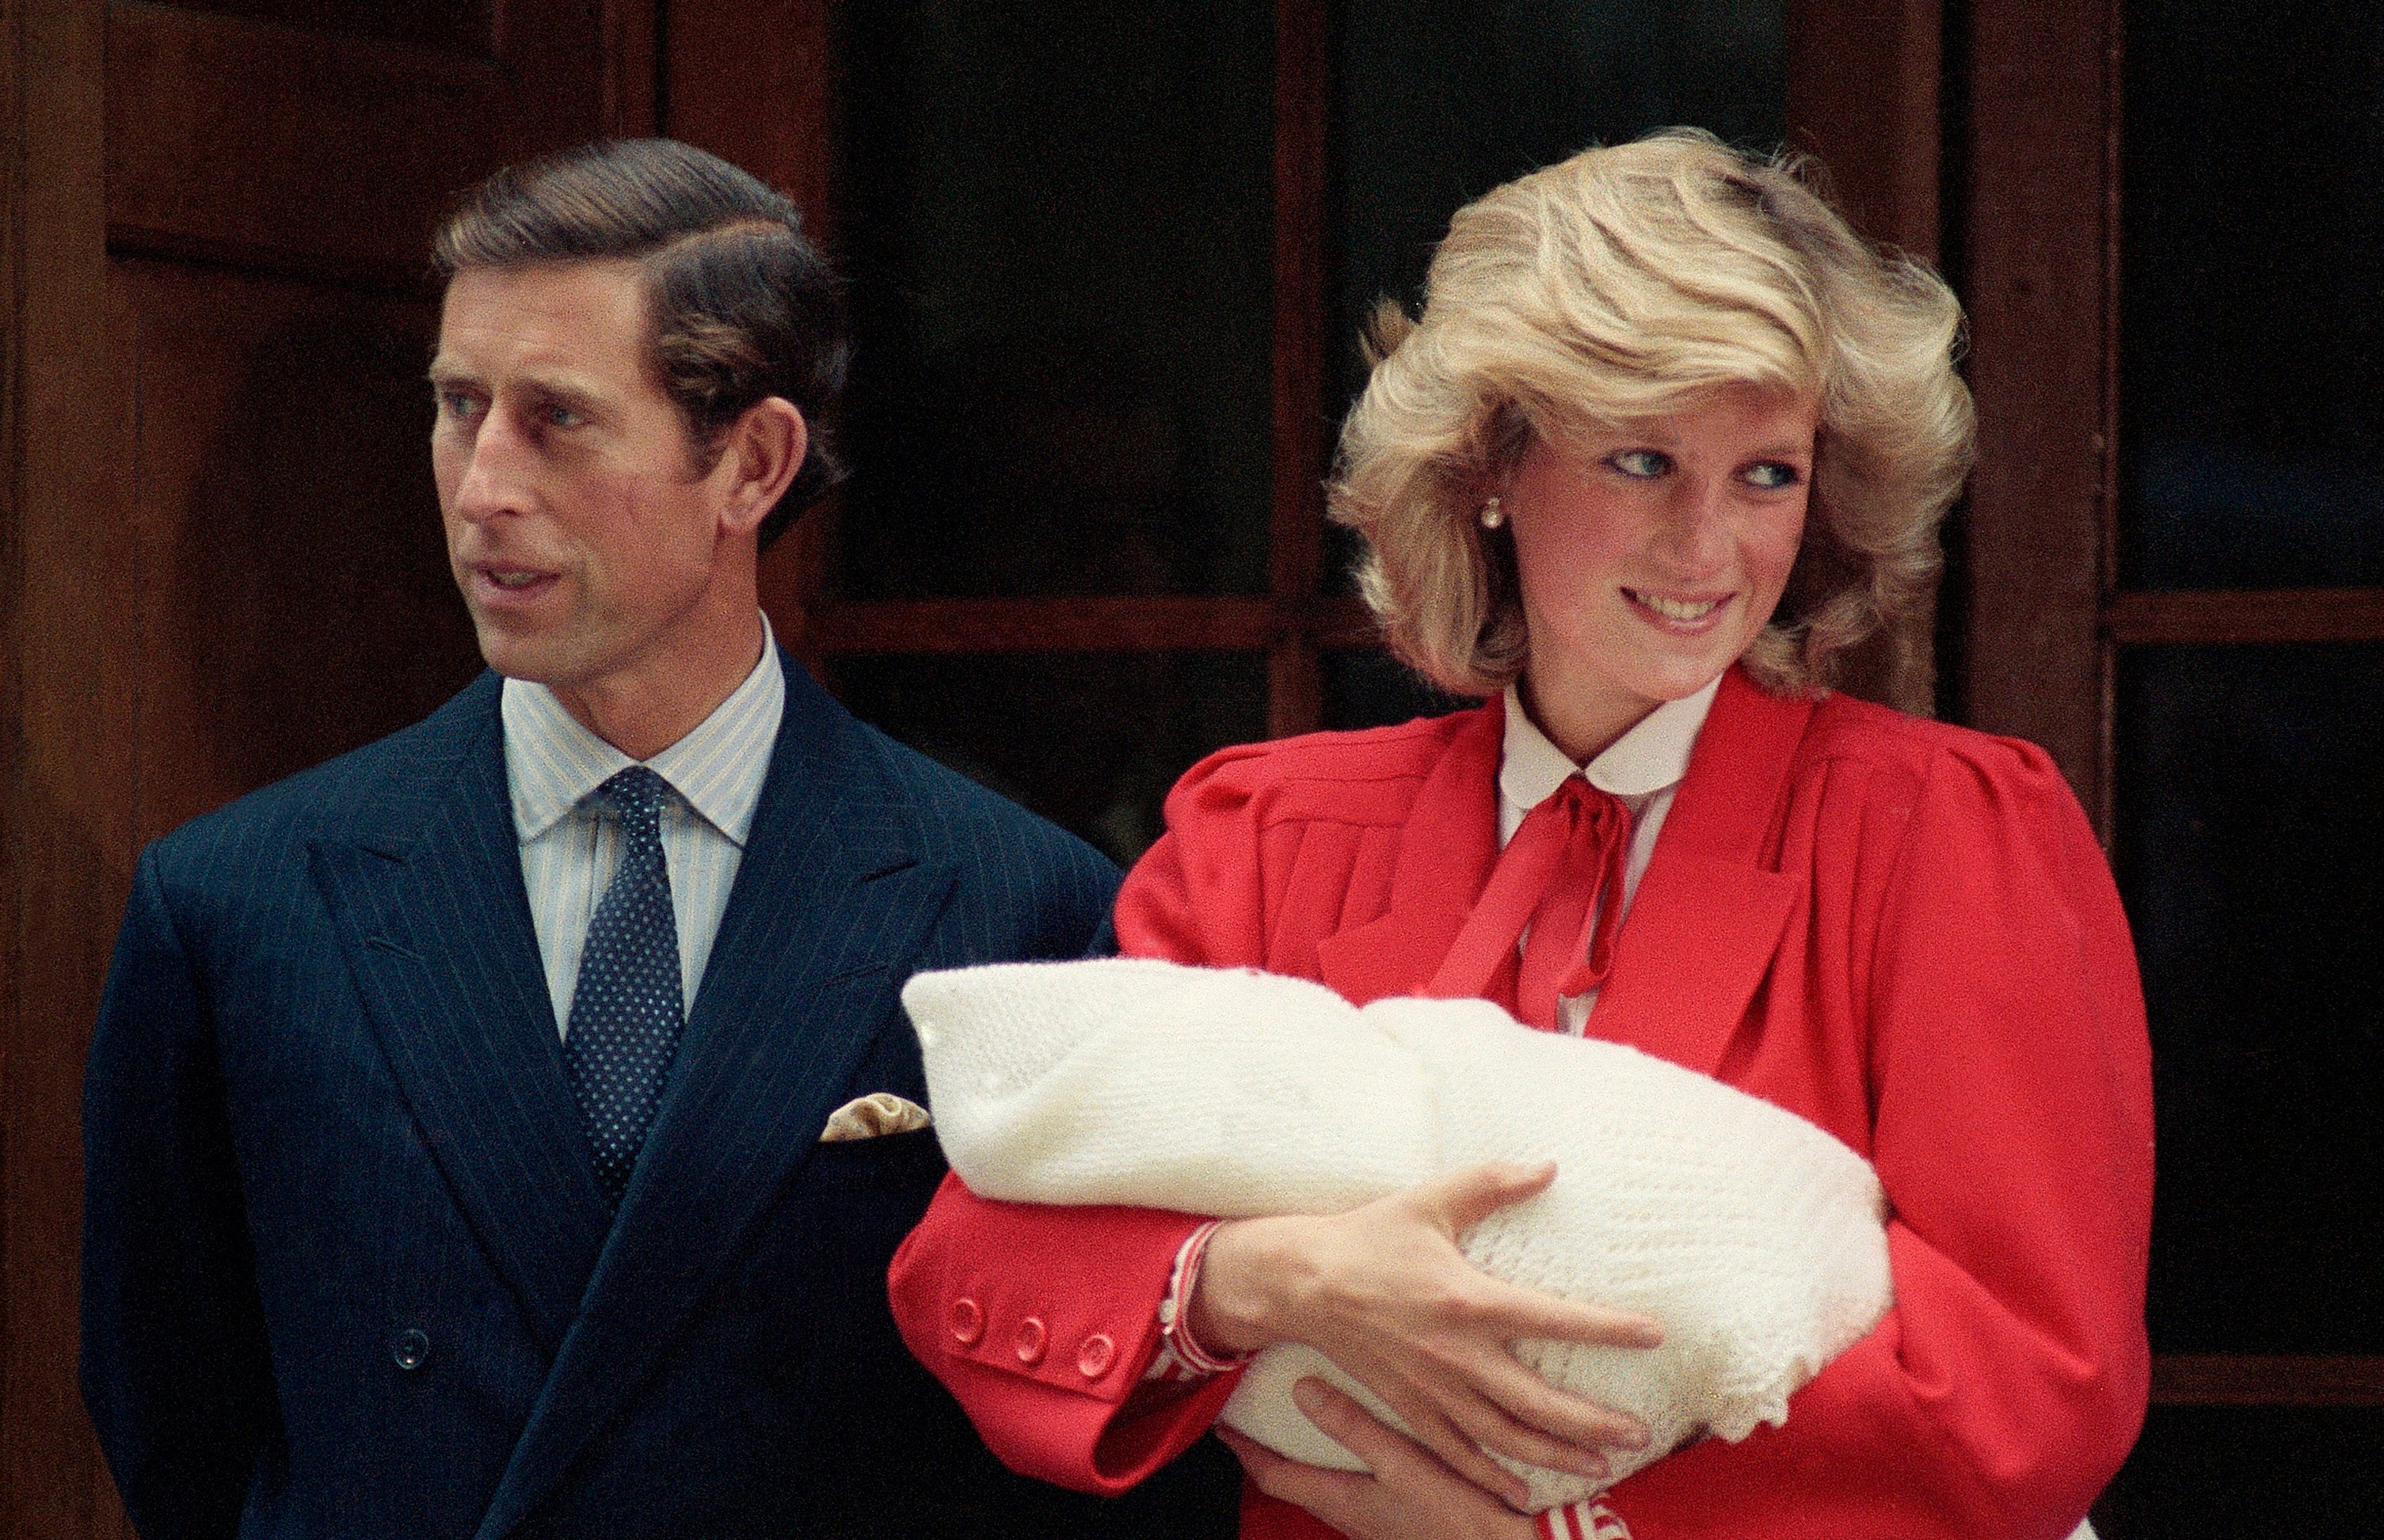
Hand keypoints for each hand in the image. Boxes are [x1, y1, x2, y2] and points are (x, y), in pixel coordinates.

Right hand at [1190, 1161, 1660, 1507]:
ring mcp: (1433, 1388)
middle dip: (1593, 1421)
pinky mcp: (1410, 1406)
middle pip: (1539, 1401)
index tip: (1653, 1334)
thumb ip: (1492, 1184)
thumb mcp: (1431, 1200)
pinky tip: (1523, 1491)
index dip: (1608, 1329)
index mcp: (1468, 1300)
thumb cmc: (1368, 1237)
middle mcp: (1456, 1354)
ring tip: (1601, 1463)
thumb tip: (1548, 1167)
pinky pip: (1457, 1452)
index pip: (1554, 1319)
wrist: (1300, 1283)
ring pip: (1506, 1435)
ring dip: (1557, 1454)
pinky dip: (1492, 1476)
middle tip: (1640, 1432)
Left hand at [1219, 1377, 1538, 1539]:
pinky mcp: (1406, 1525)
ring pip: (1330, 1491)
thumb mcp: (1404, 1463)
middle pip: (1298, 1485)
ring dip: (1314, 1464)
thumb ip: (1354, 1427)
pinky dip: (1351, 1472)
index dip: (1246, 1449)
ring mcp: (1379, 1527)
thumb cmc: (1459, 1514)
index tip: (1224, 1425)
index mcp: (1343, 1500)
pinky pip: (1362, 1496)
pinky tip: (1374, 1456)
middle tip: (1262, 1423)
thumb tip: (1302, 1391)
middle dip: (1275, 1456)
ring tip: (1311, 1432)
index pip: (1274, 1474)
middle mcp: (1353, 1518)